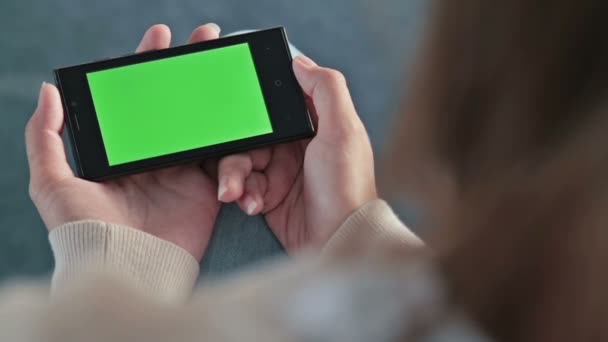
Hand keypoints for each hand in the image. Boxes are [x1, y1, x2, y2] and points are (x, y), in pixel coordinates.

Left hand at [26, 24, 222, 261]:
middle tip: (205, 36)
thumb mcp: (51, 181)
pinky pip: (226, 157)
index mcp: (123, 150)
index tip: (160, 36)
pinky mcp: (207, 187)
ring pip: (204, 122)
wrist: (123, 267)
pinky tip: (236, 117)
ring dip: (217, 93)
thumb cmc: (84, 228)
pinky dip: (233, 140)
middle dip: (189, 68)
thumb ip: (46, 136)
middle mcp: (155, 156)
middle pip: (176, 103)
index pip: (138, 99)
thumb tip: (49, 91)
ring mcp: (183, 170)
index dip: (148, 66)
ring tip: (225, 63)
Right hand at [217, 56, 376, 252]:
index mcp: (314, 125)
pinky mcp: (269, 197)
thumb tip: (299, 61)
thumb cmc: (346, 186)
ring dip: (233, 176)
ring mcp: (281, 172)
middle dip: (236, 150)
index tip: (236, 105)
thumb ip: (326, 89)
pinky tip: (251, 206)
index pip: (276, 104)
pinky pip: (243, 187)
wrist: (338, 240)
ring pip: (240, 161)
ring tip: (235, 193)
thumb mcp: (343, 131)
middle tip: (232, 166)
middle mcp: (295, 146)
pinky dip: (242, 195)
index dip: (255, 102)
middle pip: (250, 134)